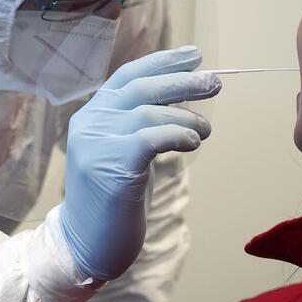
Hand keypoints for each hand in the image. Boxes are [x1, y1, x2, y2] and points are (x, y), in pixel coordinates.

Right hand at [59, 46, 220, 280]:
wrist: (85, 246)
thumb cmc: (111, 201)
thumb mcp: (121, 152)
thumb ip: (137, 125)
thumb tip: (180, 99)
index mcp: (91, 116)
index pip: (127, 75)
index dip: (162, 62)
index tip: (194, 55)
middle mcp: (89, 124)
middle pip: (141, 87)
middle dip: (183, 82)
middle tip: (216, 82)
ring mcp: (96, 145)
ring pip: (149, 112)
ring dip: (187, 117)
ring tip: (206, 129)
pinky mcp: (111, 167)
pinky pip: (151, 137)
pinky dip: (178, 134)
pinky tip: (193, 142)